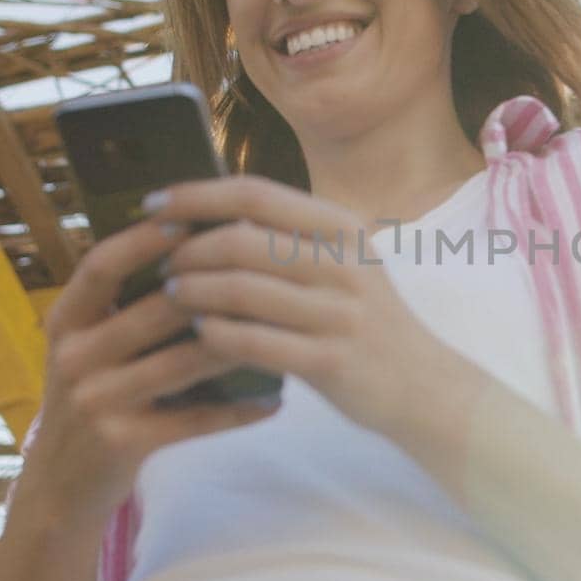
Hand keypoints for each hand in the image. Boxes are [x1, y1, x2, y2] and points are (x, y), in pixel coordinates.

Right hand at [25, 217, 282, 516]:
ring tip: (283, 327)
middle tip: (265, 269)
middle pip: (152, 311)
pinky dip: (237, 410)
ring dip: (236, 343)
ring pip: (179, 363)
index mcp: (65, 322)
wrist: (60, 484)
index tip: (192, 219)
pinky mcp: (122, 442)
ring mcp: (95, 402)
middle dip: (211, 289)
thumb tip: (192, 240)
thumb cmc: (93, 396)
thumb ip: (124, 303)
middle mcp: (73, 357)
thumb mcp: (90, 346)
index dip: (144, 239)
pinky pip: (193, 420)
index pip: (101, 266)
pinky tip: (274, 400)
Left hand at [147, 174, 476, 436]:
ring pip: (243, 290)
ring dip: (194, 292)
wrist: (426, 387)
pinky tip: (200, 335)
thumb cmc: (368, 322)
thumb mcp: (344, 265)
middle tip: (161, 263)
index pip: (256, 194)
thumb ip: (290, 239)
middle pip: (242, 240)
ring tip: (171, 296)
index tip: (154, 203)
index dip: (196, 195)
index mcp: (342, 229)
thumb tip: (210, 217)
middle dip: (188, 250)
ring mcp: (340, 313)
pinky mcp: (331, 361)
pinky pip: (256, 341)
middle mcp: (344, 264)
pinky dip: (217, 335)